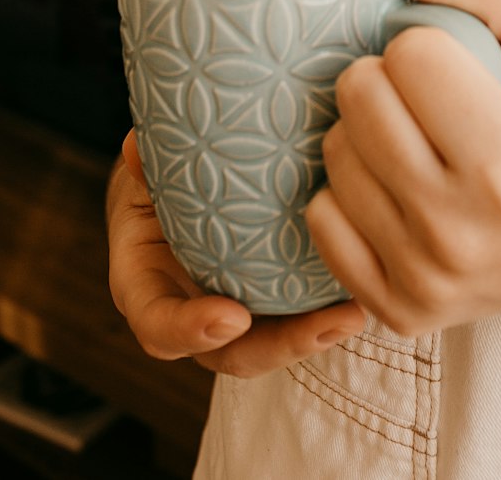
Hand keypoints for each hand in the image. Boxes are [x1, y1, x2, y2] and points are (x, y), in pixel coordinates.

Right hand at [108, 132, 364, 374]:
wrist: (180, 169)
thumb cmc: (155, 166)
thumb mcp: (143, 162)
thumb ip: (143, 162)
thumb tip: (137, 150)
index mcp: (145, 283)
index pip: (156, 325)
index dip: (188, 329)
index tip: (231, 317)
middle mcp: (189, 308)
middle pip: (231, 351)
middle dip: (282, 345)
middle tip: (330, 323)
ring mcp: (233, 306)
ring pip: (272, 340)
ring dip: (316, 333)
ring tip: (356, 312)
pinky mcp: (270, 295)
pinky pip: (298, 310)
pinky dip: (327, 303)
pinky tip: (362, 286)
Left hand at [306, 0, 500, 336]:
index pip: (410, 56)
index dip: (430, 40)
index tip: (461, 64)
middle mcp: (460, 232)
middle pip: (359, 99)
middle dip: (388, 75)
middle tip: (432, 94)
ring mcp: (424, 279)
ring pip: (335, 152)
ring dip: (369, 129)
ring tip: (421, 138)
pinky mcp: (399, 310)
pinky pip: (322, 217)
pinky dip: (351, 188)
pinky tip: (398, 184)